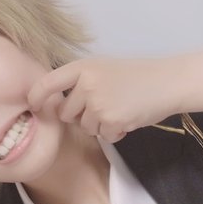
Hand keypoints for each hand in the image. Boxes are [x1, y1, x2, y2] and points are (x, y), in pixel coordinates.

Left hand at [28, 58, 181, 142]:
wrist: (168, 82)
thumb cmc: (136, 76)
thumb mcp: (103, 68)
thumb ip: (79, 82)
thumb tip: (53, 104)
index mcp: (82, 67)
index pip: (48, 83)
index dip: (37, 97)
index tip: (34, 106)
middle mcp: (86, 85)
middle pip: (66, 113)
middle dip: (80, 116)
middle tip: (104, 105)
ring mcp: (98, 104)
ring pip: (85, 127)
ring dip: (99, 125)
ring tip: (119, 109)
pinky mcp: (111, 122)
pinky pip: (103, 136)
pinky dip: (114, 132)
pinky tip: (128, 118)